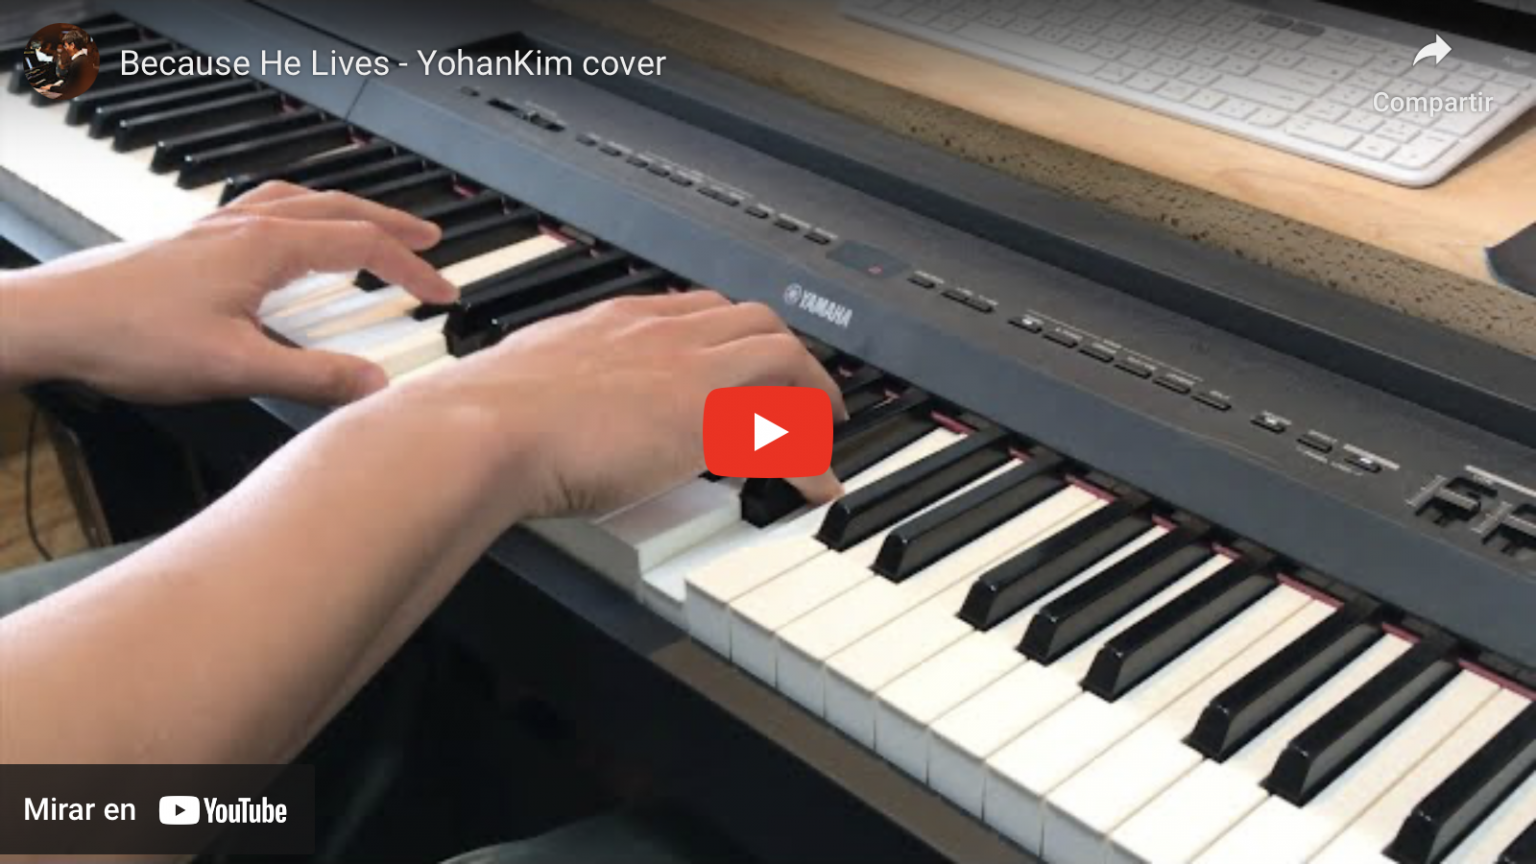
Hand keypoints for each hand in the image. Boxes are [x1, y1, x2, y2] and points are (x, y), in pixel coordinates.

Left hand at [7, 183, 456, 404]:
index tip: (444, 294)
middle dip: (392, 224)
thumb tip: (374, 386)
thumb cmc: (129, 337)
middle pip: (339, 209)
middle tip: (430, 239)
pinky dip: (300, 216)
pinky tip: (291, 240)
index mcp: (266, 247)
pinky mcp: (193, 243)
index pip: (362, 246)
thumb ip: (313, 378)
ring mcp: (216, 230)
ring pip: (299, 202)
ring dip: (346, 212)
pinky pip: (263, 210)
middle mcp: (244, 226)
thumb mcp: (235, 368)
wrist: (52, 323)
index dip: (412, 270)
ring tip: (371, 226)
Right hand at [392, 291, 849, 517]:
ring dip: (809, 386)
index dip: (722, 334)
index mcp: (610, 322)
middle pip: (747, 317)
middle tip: (797, 383)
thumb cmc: (481, 421)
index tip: (733, 357)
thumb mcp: (519, 391)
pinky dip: (809, 452)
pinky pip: (787, 418)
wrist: (481, 429)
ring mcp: (686, 363)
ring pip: (779, 349)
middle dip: (781, 348)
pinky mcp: (709, 406)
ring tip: (822, 420)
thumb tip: (517, 419)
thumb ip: (537, 395)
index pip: (690, 310)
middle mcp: (656, 331)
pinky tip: (817, 480)